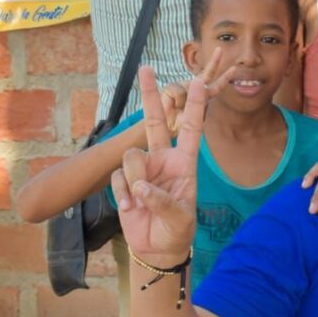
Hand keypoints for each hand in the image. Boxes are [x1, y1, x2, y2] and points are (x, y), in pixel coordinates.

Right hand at [111, 52, 232, 264]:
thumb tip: (140, 187)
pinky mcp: (126, 181)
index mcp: (185, 163)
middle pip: (154, 122)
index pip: (190, 129)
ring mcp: (143, 169)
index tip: (198, 83)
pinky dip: (123, 195)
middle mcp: (163, 160)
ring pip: (131, 157)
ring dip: (134, 181)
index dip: (194, 106)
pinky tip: (131, 209)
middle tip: (146, 68)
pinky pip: (119, 178)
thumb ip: (162, 201)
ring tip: (142, 204)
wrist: (157, 248)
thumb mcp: (179, 218)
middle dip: (151, 95)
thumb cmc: (177, 230)